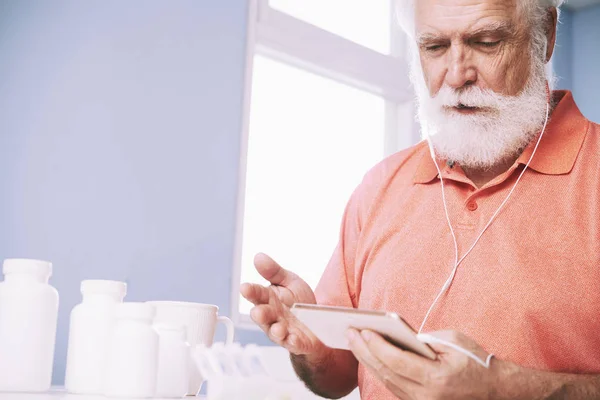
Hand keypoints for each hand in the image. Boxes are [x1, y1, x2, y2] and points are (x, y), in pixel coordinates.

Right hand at [240, 253, 324, 354]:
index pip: (257, 294)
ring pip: (276, 333)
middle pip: (263, 316)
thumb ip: (274, 271)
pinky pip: (294, 344)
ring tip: (278, 329)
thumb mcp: (289, 281)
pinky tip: (294, 340)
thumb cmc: (298, 302)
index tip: (245, 288)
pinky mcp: (297, 342)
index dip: (250, 291)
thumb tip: (258, 256)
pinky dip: (294, 343)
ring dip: (276, 331)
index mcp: (269, 299)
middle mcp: (273, 316)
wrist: (318, 322)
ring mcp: (284, 331)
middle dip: (260, 315)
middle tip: (258, 312)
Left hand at [346, 329, 500, 399]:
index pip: (397, 361)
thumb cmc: (476, 361)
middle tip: (349, 332)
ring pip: (387, 381)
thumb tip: (396, 334)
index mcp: (437, 378)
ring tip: (354, 342)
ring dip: (368, 360)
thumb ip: (423, 338)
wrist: (496, 391)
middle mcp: (427, 396)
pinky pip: (394, 386)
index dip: (377, 345)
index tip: (362, 330)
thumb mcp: (453, 340)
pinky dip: (380, 370)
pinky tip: (369, 356)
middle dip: (364, 351)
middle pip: (386, 372)